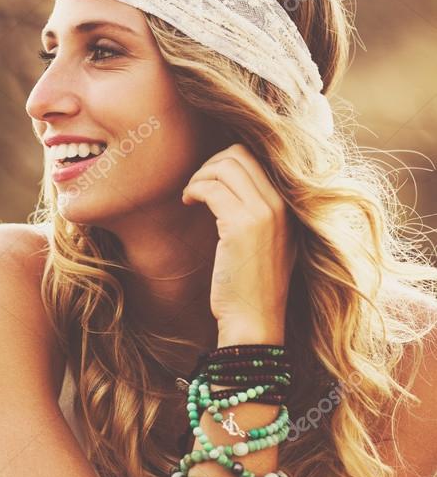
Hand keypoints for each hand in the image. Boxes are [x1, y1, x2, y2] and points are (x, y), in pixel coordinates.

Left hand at [181, 143, 296, 342]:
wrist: (255, 321)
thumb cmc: (254, 287)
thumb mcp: (271, 243)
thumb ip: (261, 213)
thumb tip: (233, 186)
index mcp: (289, 207)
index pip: (257, 159)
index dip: (226, 161)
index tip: (210, 179)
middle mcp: (279, 205)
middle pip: (240, 155)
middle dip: (211, 164)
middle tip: (197, 185)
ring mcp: (263, 214)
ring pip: (224, 167)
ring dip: (200, 176)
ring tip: (191, 195)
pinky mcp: (240, 226)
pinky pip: (211, 188)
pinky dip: (194, 189)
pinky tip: (188, 202)